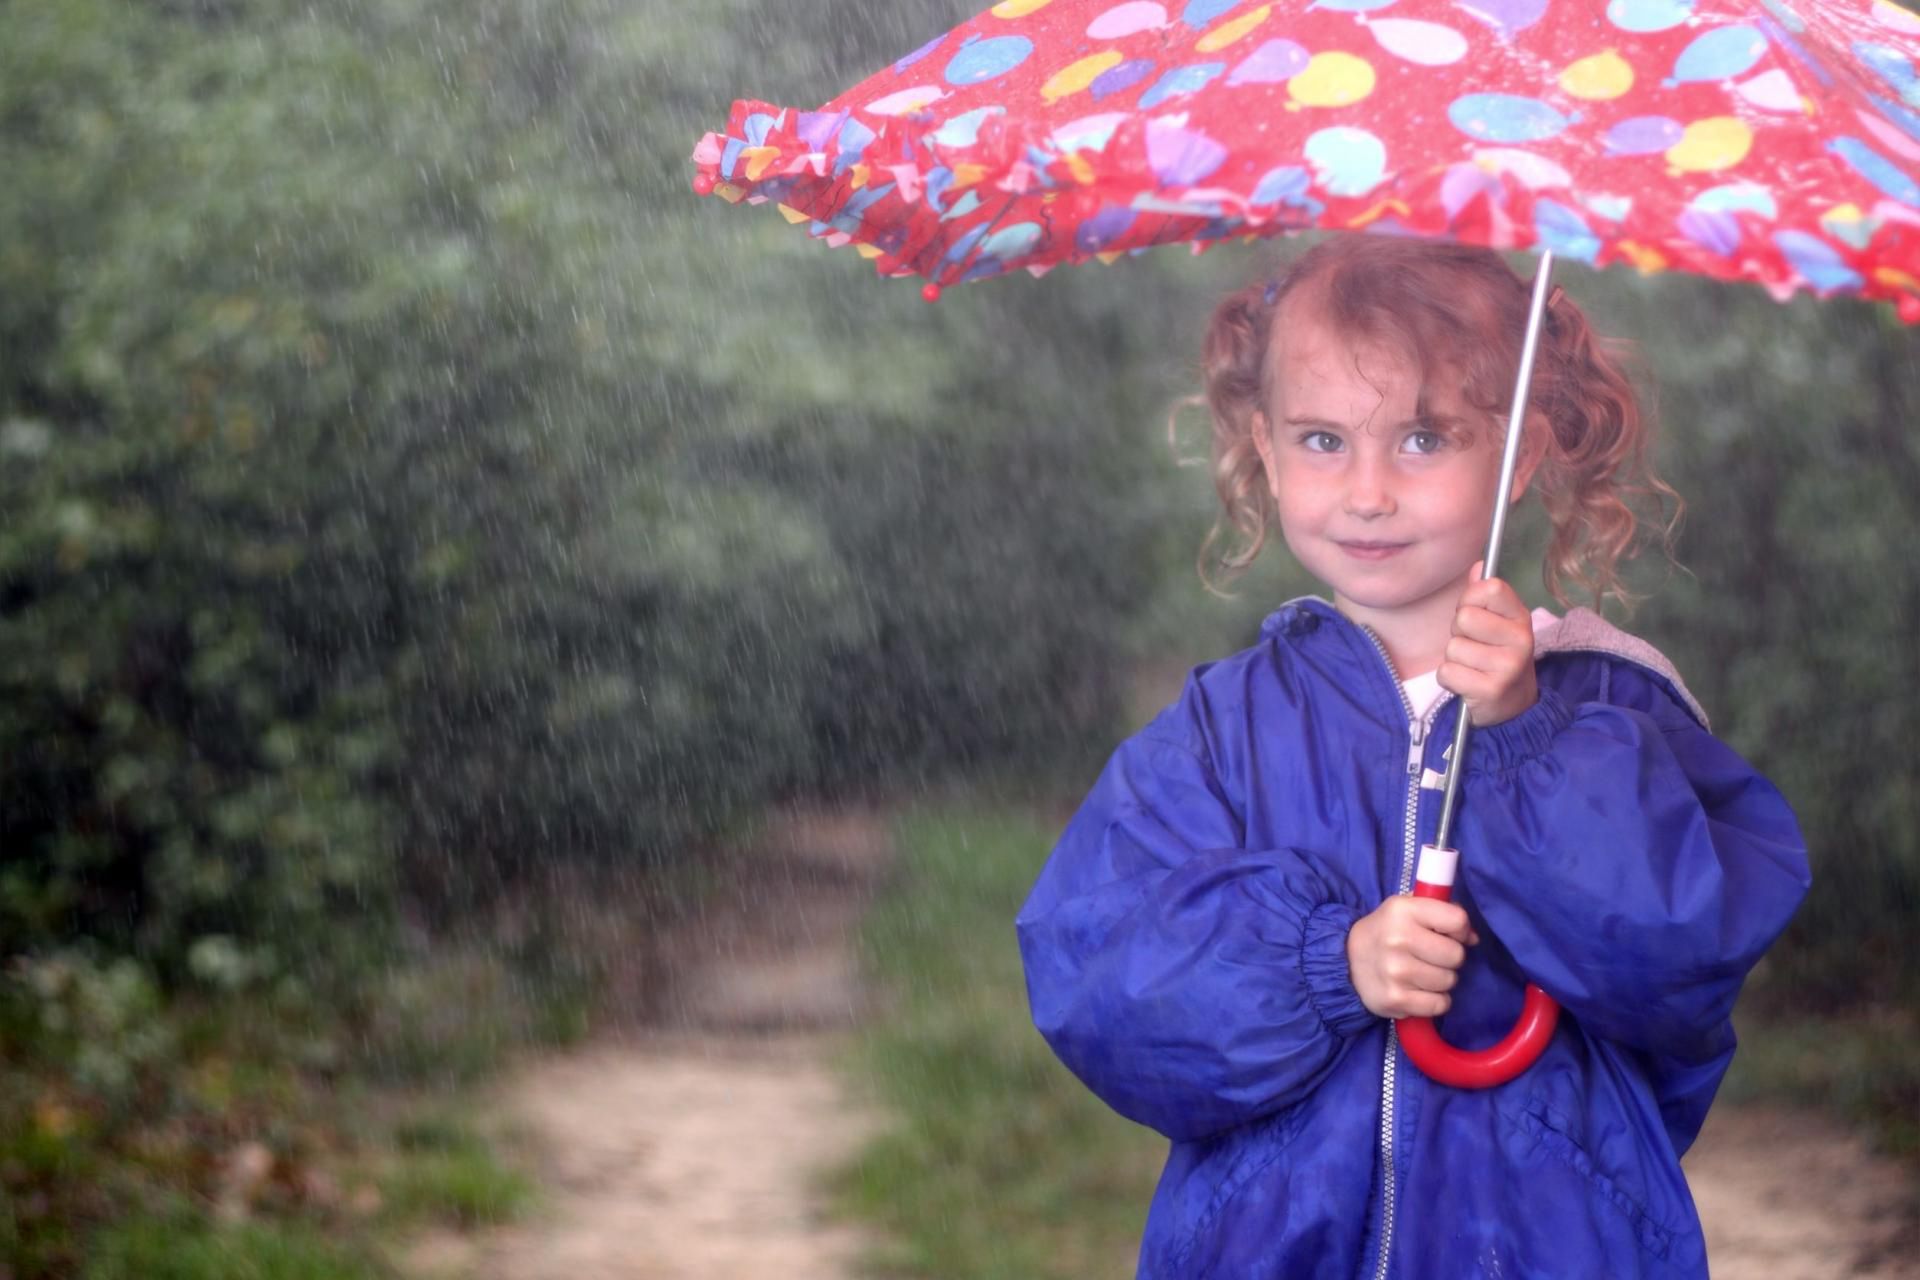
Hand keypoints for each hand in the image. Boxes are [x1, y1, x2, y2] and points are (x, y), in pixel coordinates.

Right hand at [1346, 895, 1479, 1019]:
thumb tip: (1473, 938)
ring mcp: (1395, 971)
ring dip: (1441, 980)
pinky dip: (1435, 1001)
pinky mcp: (1395, 999)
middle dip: (1449, 958)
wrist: (1345, 962)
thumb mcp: (1407, 909)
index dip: (1460, 930)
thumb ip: (1441, 913)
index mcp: (1403, 910)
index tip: (1448, 934)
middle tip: (1431, 957)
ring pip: (1449, 981)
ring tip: (1422, 974)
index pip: (1457, 920)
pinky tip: (1419, 992)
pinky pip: (1439, 1004)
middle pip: (1456, 955)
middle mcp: (1398, 939)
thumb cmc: (1386, 932)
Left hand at [1439, 561, 1537, 727]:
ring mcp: (1508, 666)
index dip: (1471, 599)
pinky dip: (1449, 679)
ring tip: (1472, 666)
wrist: (1514, 703)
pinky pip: (1447, 672)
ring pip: (1453, 648)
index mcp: (1520, 617)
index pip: (1489, 588)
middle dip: (1458, 632)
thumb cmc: (1496, 655)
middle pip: (1464, 618)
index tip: (1475, 614)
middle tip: (1473, 645)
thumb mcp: (1497, 623)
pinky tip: (1467, 682)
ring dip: (1454, 659)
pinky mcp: (1491, 690)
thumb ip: (1483, 595)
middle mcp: (1520, 639)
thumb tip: (1477, 566)